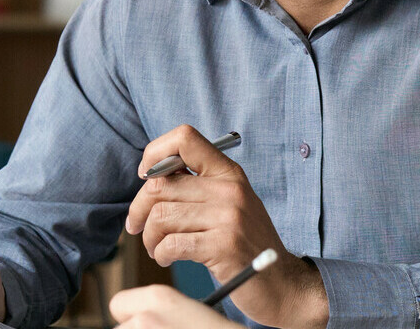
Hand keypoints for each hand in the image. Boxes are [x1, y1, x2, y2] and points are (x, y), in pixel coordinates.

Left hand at [126, 125, 328, 328]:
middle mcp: (230, 189)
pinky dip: (160, 254)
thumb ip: (198, 187)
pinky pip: (171, 244)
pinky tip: (167, 258)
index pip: (185, 138)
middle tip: (138, 227)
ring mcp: (229, 217)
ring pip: (160, 216)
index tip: (146, 177)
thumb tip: (149, 176)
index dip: (154, 153)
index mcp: (229, 173)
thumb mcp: (230, 205)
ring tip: (157, 248)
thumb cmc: (246, 245)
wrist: (281, 282)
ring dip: (149, 237)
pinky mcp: (223, 246)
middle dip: (139, 210)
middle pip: (159, 185)